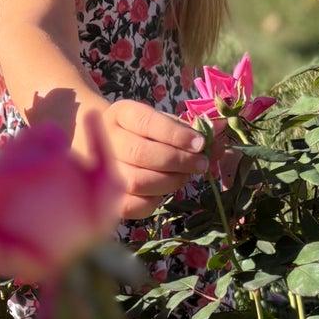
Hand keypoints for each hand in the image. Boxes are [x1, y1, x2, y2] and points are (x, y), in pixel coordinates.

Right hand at [83, 99, 205, 218]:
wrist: (105, 146)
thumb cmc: (144, 133)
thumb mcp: (165, 123)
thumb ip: (190, 132)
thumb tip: (218, 145)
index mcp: (121, 114)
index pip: (147, 122)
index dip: (176, 135)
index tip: (201, 144)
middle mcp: (105, 138)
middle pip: (140, 153)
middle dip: (178, 161)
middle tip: (201, 164)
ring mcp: (100, 169)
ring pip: (136, 181)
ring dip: (169, 182)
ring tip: (184, 177)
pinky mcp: (104, 196)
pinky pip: (130, 205)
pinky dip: (153, 201)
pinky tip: (162, 192)